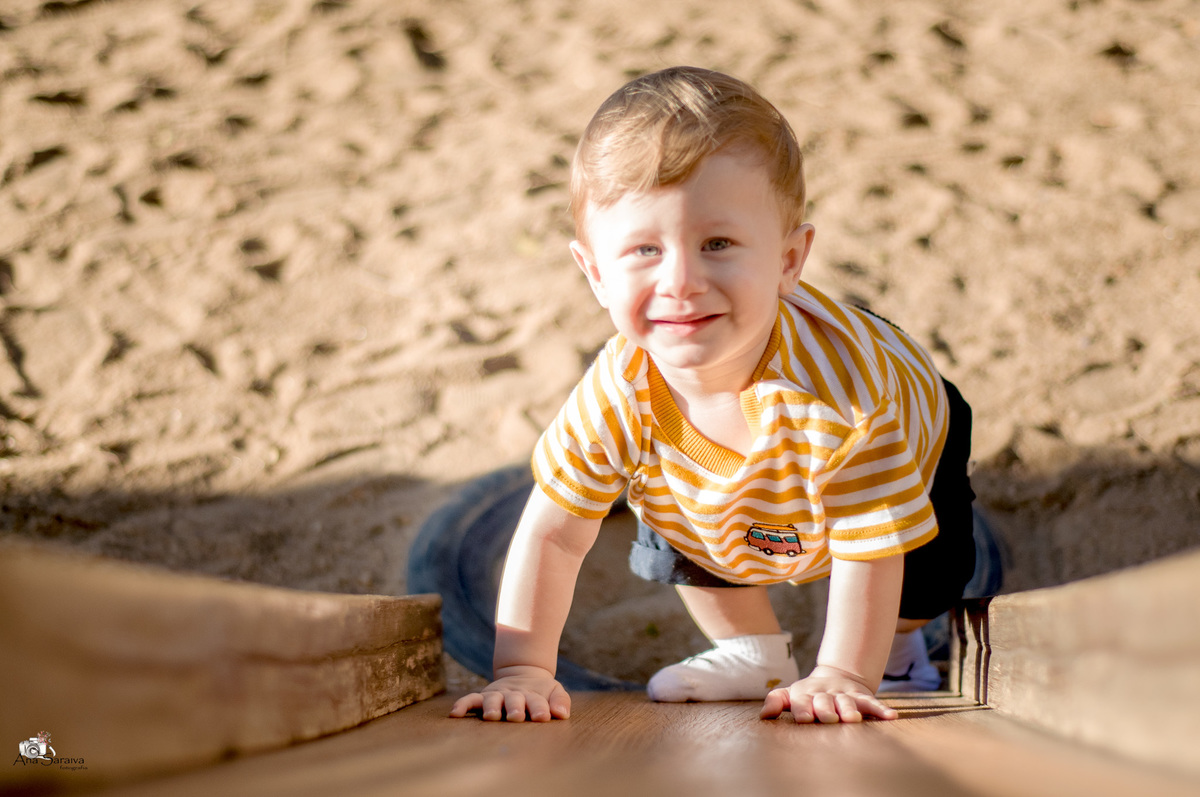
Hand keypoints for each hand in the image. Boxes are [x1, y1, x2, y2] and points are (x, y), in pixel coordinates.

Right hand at [448, 665, 570, 721]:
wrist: (524, 673)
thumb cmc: (542, 691)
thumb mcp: (555, 692)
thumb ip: (560, 701)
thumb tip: (562, 713)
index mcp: (532, 695)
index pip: (537, 701)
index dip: (540, 708)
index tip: (544, 716)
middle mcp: (513, 695)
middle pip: (513, 701)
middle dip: (515, 708)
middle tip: (517, 716)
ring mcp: (497, 695)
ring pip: (492, 700)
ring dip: (491, 707)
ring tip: (491, 716)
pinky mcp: (484, 696)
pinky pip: (471, 700)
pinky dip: (463, 705)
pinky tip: (455, 713)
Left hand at [759, 666, 897, 723]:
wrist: (835, 676)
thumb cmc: (808, 694)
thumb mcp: (790, 695)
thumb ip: (776, 701)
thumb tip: (764, 715)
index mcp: (805, 694)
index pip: (801, 702)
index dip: (803, 709)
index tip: (805, 718)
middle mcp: (824, 694)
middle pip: (825, 702)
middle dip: (827, 710)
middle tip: (830, 718)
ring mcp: (843, 694)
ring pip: (847, 702)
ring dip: (850, 710)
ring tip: (853, 719)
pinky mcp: (860, 696)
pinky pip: (872, 702)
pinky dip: (881, 709)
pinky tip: (891, 716)